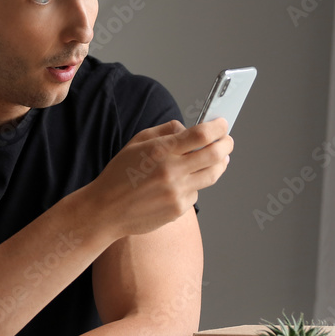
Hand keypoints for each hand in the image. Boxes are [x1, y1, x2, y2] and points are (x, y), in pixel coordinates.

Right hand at [87, 118, 232, 237]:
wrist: (107, 210)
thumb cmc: (120, 174)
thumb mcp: (137, 143)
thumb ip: (165, 131)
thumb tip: (189, 128)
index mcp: (160, 150)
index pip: (201, 135)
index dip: (218, 127)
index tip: (222, 124)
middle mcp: (172, 171)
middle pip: (215, 154)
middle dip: (227, 144)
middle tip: (227, 141)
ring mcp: (177, 192)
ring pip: (213, 175)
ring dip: (221, 164)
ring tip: (220, 158)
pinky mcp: (178, 209)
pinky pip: (196, 193)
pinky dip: (194, 185)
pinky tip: (183, 182)